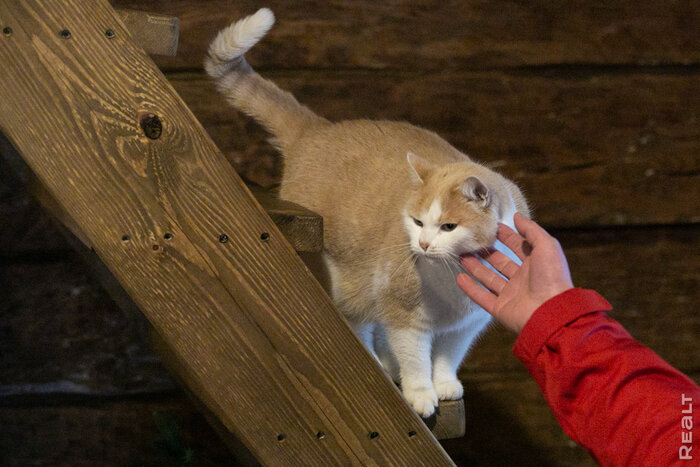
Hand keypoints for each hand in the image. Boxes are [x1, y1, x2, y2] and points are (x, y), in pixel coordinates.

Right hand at [457, 213, 573, 332]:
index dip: (505, 236)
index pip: (517, 246)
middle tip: (470, 241)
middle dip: (486, 251)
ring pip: (489, 278)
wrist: (550, 312)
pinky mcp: (501, 308)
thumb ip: (531, 230)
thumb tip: (517, 216)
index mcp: (535, 263)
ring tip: (460, 255)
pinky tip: (459, 278)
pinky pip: (482, 297)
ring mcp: (511, 294)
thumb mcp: (546, 246)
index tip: (490, 226)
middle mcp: (522, 278)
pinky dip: (470, 289)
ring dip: (474, 267)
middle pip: (500, 262)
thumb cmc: (552, 277)